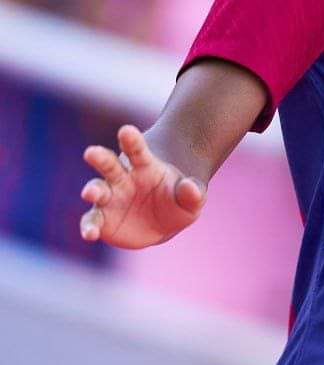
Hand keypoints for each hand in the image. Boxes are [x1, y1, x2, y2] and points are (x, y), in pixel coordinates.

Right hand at [80, 125, 205, 248]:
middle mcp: (122, 178)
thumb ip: (192, 193)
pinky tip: (89, 233)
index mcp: (144, 166)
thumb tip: (191, 187)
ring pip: (96, 190)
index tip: (126, 130)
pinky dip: (89, 226)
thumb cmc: (176, 203)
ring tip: (89, 193)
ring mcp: (109, 197)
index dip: (131, 140)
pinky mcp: (101, 218)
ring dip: (92, 190)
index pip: (137, 149)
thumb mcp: (191, 201)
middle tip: (91, 152)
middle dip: (100, 157)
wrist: (162, 223)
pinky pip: (92, 221)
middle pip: (109, 164)